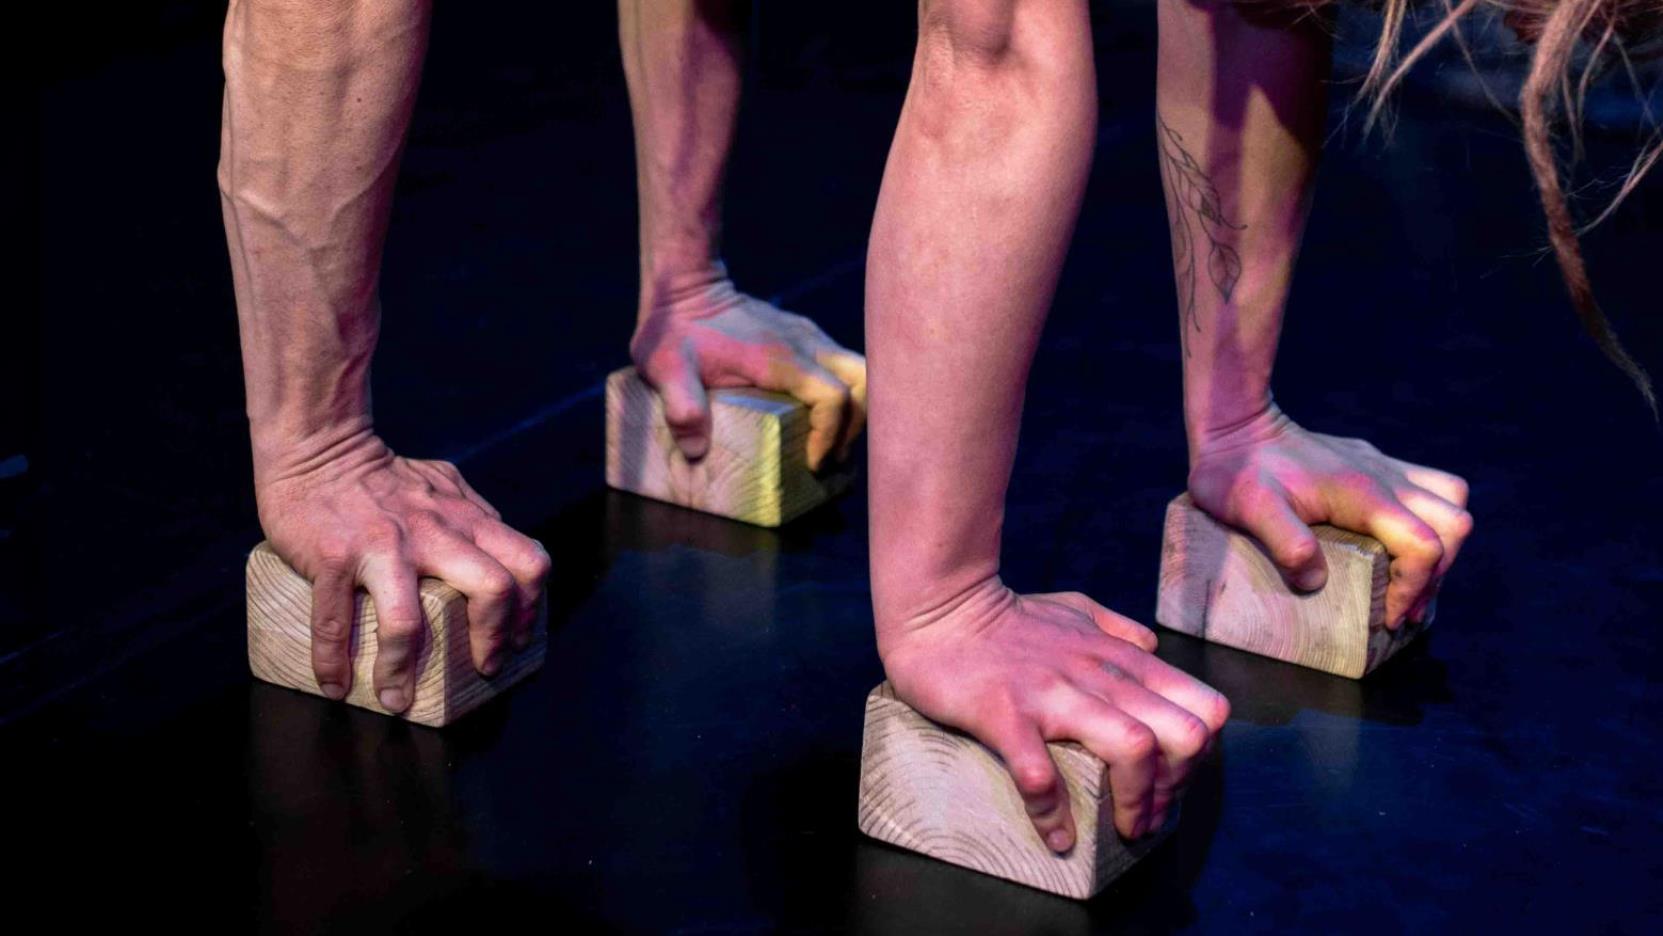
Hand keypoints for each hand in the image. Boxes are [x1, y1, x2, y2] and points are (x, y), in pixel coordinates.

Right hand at [255, 432, 549, 711]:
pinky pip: (335, 621)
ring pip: (407, 622)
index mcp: (466, 519)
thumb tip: (499, 552)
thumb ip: (472, 518)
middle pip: (492, 589)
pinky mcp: (333, 557)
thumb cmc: (383, 476)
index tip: (517, 641)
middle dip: (492, 641)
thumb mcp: (444, 487)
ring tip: (397, 700)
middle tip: (481, 669)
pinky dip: (333, 663)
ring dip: (401, 672)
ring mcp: (383, 546)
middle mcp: (434, 532)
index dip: (531, 609)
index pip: (528, 562)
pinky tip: (335, 685)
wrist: (319, 447)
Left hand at [631, 270, 866, 470]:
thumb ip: (681, 407)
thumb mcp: (666, 369)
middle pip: (863, 383)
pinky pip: (841, 366)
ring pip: (859, 372)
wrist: (685, 286)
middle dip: (855, 424)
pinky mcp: (804, 335)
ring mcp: (808, 335)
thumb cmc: (674, 331)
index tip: (812, 462)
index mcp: (779, 358)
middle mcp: (804, 343)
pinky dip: (842, 395)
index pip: (834, 397)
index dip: (831, 434)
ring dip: (853, 410)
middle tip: (830, 456)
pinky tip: (813, 417)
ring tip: (828, 443)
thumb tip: (696, 450)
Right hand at [880, 579, 1229, 850]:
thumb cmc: (1006, 616)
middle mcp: (1098, 675)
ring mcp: (1053, 694)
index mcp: (1119, 658)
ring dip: (1135, 803)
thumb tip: (1150, 645)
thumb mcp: (1076, 609)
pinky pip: (1041, 773)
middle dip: (1176, 788)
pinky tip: (1054, 834)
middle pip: (1183, 735)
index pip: (1203, 708)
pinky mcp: (1006, 715)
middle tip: (1147, 816)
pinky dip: (1052, 812)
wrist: (939, 609)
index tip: (1171, 782)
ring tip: (1119, 829)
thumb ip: (1118, 628)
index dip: (1200, 755)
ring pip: (1133, 749)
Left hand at [1188, 405, 1472, 628]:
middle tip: (1402, 607)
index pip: (1423, 545)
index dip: (1414, 588)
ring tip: (1408, 577)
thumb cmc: (1238, 471)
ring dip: (1441, 543)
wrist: (1237, 424)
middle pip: (1453, 525)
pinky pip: (1428, 488)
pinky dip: (1427, 520)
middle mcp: (1385, 476)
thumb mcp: (1250, 510)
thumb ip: (1286, 544)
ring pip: (1450, 500)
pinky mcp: (1373, 462)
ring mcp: (1383, 465)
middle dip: (1436, 574)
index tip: (1387, 618)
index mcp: (1364, 493)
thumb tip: (1317, 583)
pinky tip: (1393, 542)